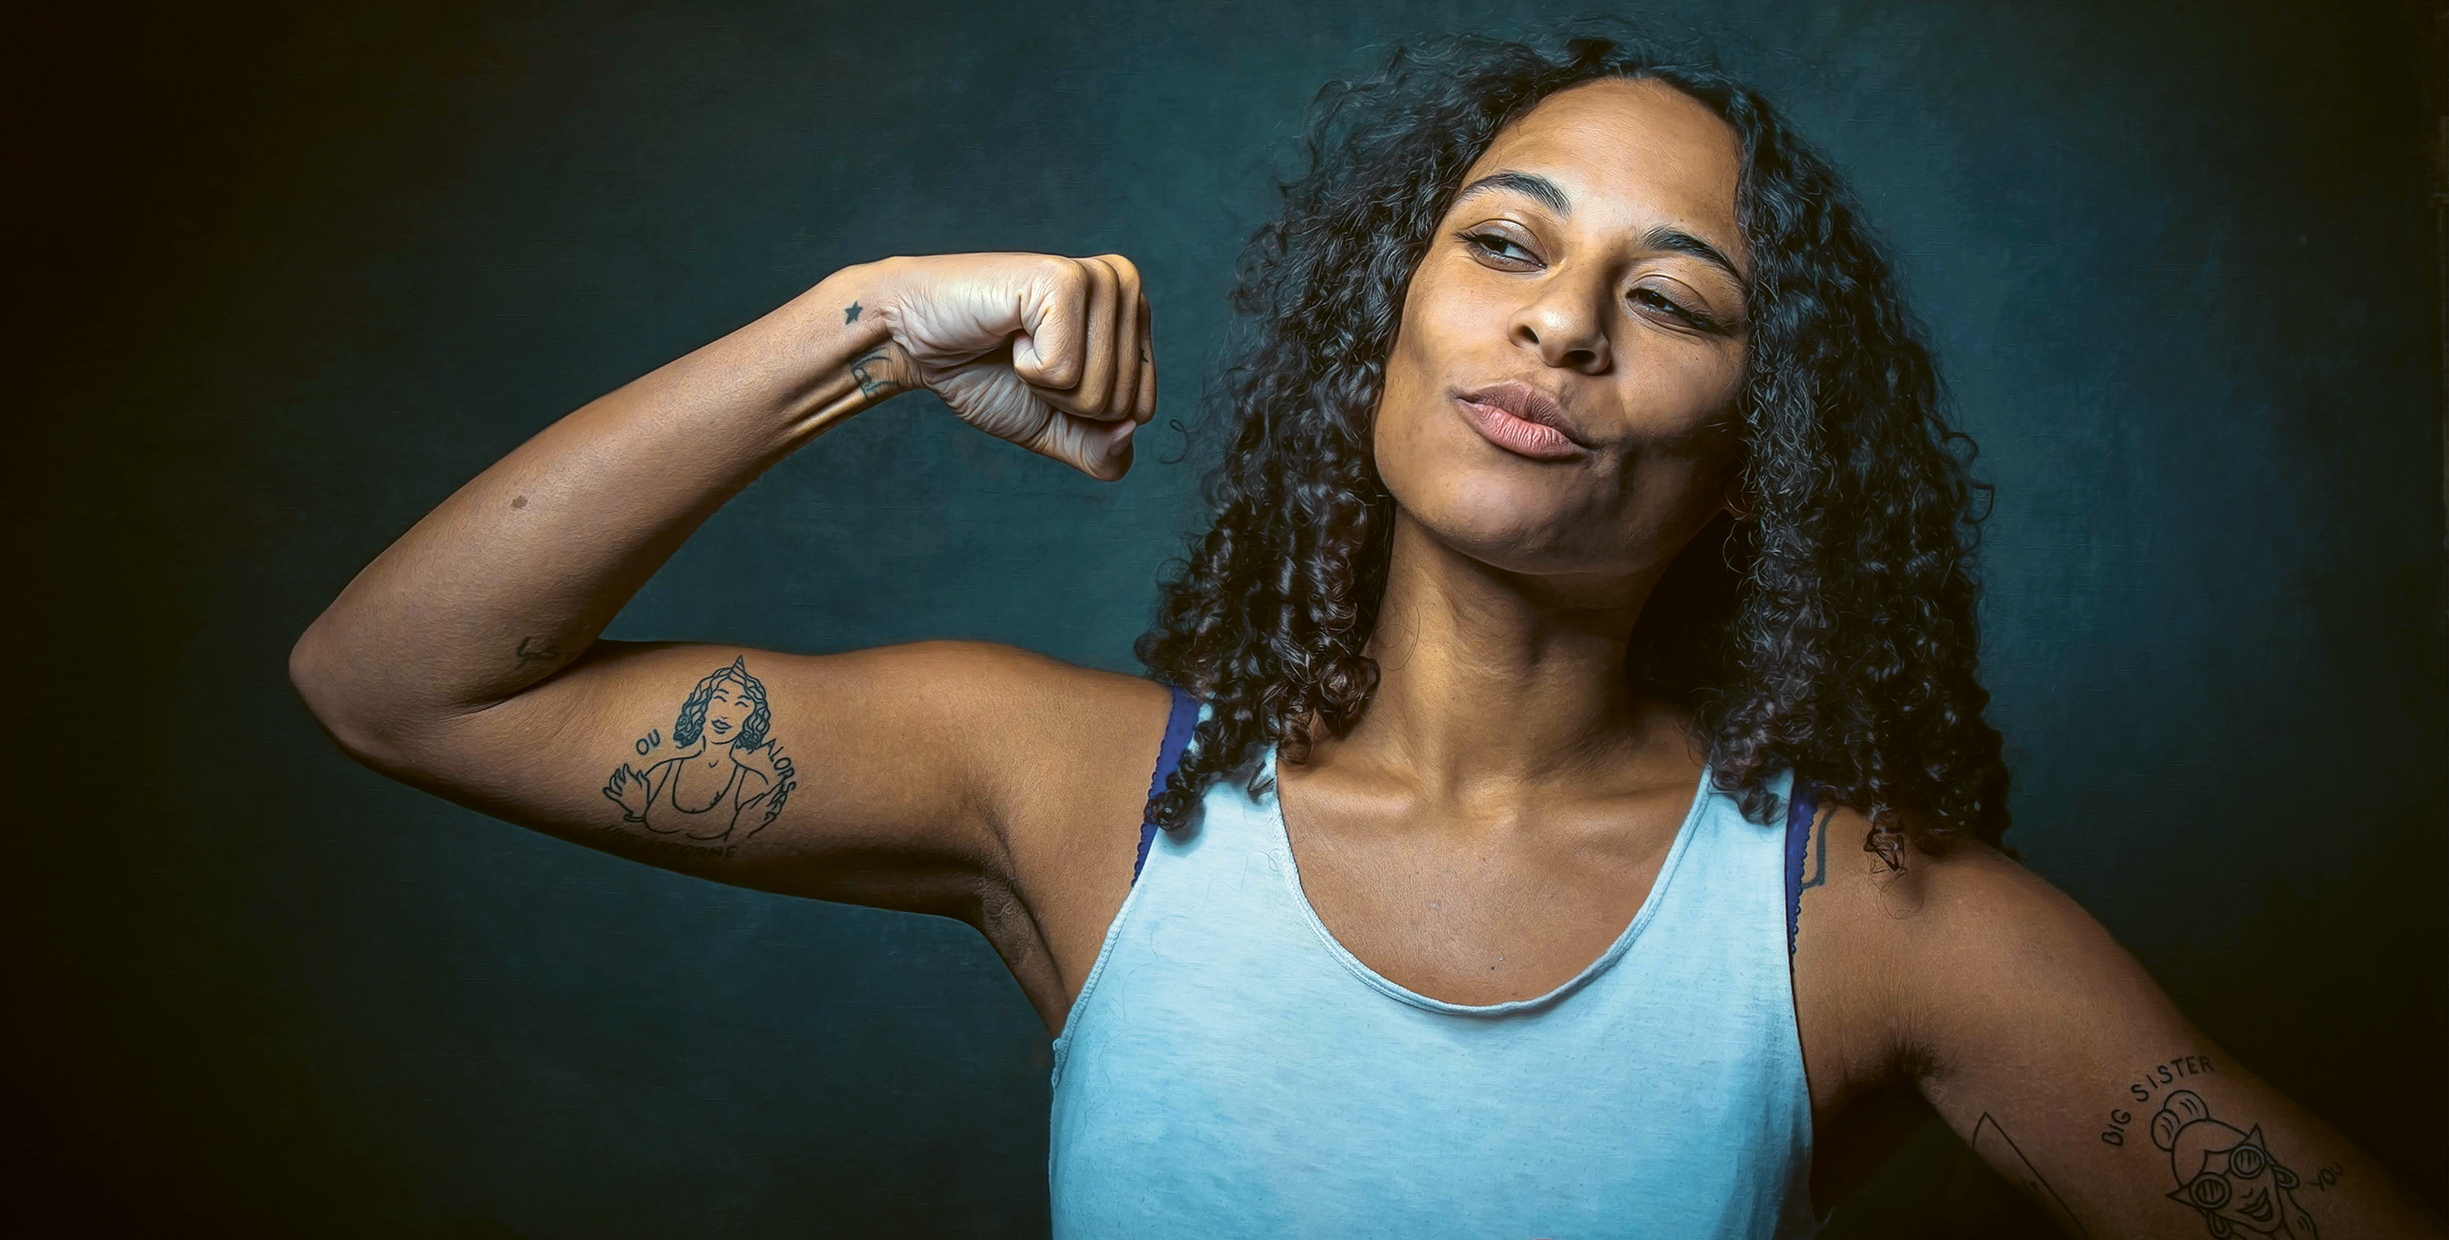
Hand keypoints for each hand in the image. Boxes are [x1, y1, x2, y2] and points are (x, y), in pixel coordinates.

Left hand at [602, 764, 651, 821]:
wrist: (641, 809)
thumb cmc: (645, 797)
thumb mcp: (646, 786)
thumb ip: (642, 778)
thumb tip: (639, 772)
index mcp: (631, 783)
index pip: (626, 773)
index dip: (625, 768)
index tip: (625, 765)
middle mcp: (625, 787)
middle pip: (619, 778)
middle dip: (618, 773)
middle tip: (618, 770)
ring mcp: (621, 793)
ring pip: (614, 784)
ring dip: (613, 780)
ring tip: (613, 776)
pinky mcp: (619, 800)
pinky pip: (612, 795)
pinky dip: (608, 792)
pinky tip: (605, 789)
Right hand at [864, 252, 1154, 479]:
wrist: (915, 342)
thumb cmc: (984, 373)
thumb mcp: (1054, 428)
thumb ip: (1102, 452)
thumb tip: (1129, 431)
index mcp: (1132, 315)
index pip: (1142, 409)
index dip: (1085, 415)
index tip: (1046, 374)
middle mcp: (1125, 285)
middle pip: (1123, 403)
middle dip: (1063, 401)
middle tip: (1025, 358)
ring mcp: (1098, 278)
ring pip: (1099, 390)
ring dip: (1044, 384)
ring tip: (1017, 343)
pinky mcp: (1064, 279)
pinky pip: (1065, 372)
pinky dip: (1027, 368)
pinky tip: (1009, 332)